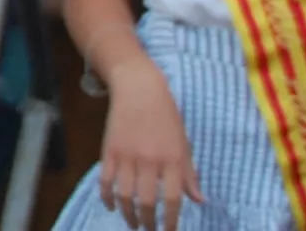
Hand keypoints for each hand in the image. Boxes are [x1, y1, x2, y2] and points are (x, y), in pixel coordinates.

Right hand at [96, 67, 203, 229]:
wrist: (138, 89)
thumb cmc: (166, 117)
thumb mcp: (184, 144)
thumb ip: (189, 174)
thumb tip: (199, 200)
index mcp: (172, 159)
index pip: (173, 199)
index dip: (171, 220)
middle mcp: (150, 160)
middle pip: (147, 201)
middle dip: (147, 222)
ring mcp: (127, 155)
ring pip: (125, 195)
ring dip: (128, 214)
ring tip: (132, 224)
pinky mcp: (109, 150)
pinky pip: (105, 180)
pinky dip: (106, 197)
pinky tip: (111, 206)